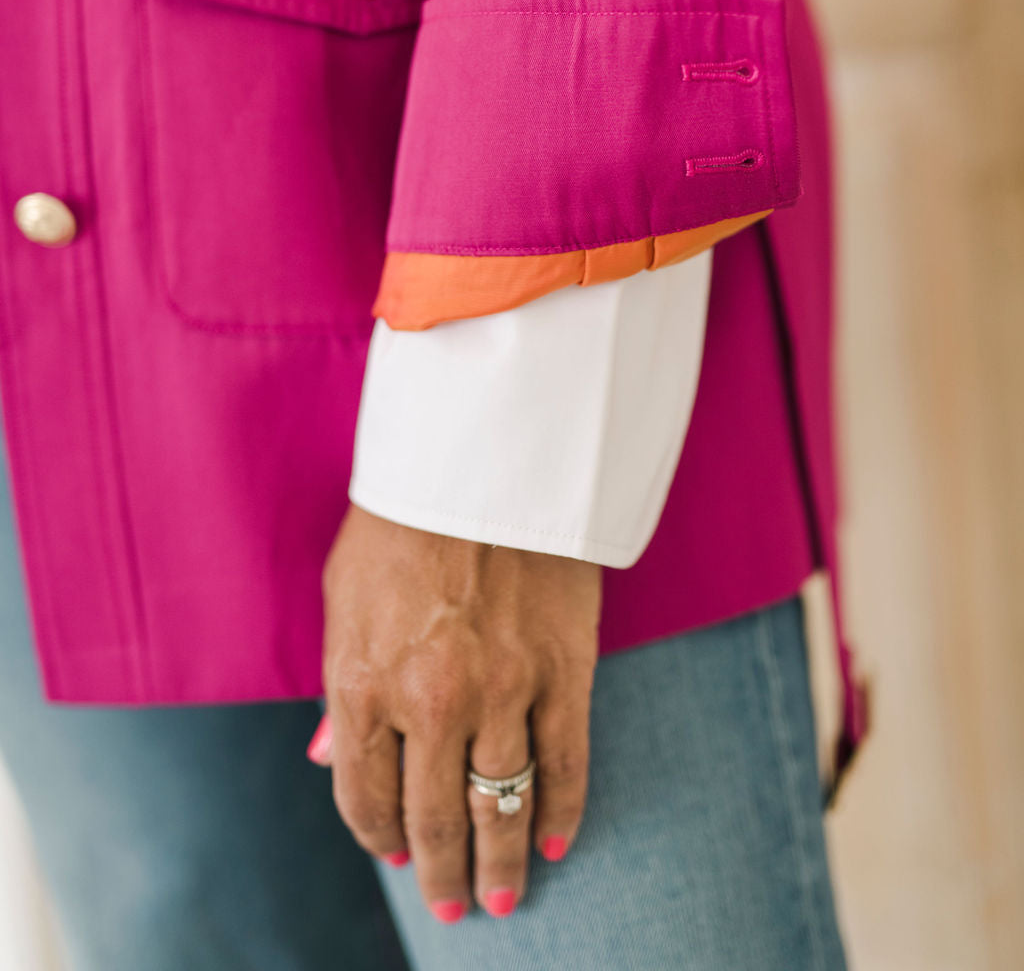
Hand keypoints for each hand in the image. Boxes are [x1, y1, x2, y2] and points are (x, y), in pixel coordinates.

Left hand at [313, 503, 601, 921]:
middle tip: (454, 907)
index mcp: (363, 679)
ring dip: (501, 863)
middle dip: (441, 875)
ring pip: (501, 805)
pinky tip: (554, 843)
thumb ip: (341, 684)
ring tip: (503, 900)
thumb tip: (328, 758)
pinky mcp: (563, 669)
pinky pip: (566, 764)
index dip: (378, 836)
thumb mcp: (345, 595)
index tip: (394, 854)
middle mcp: (429, 698)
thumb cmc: (404, 518)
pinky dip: (562, 812)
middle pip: (433, 819)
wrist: (485, 453)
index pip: (363, 797)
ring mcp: (502, 688)